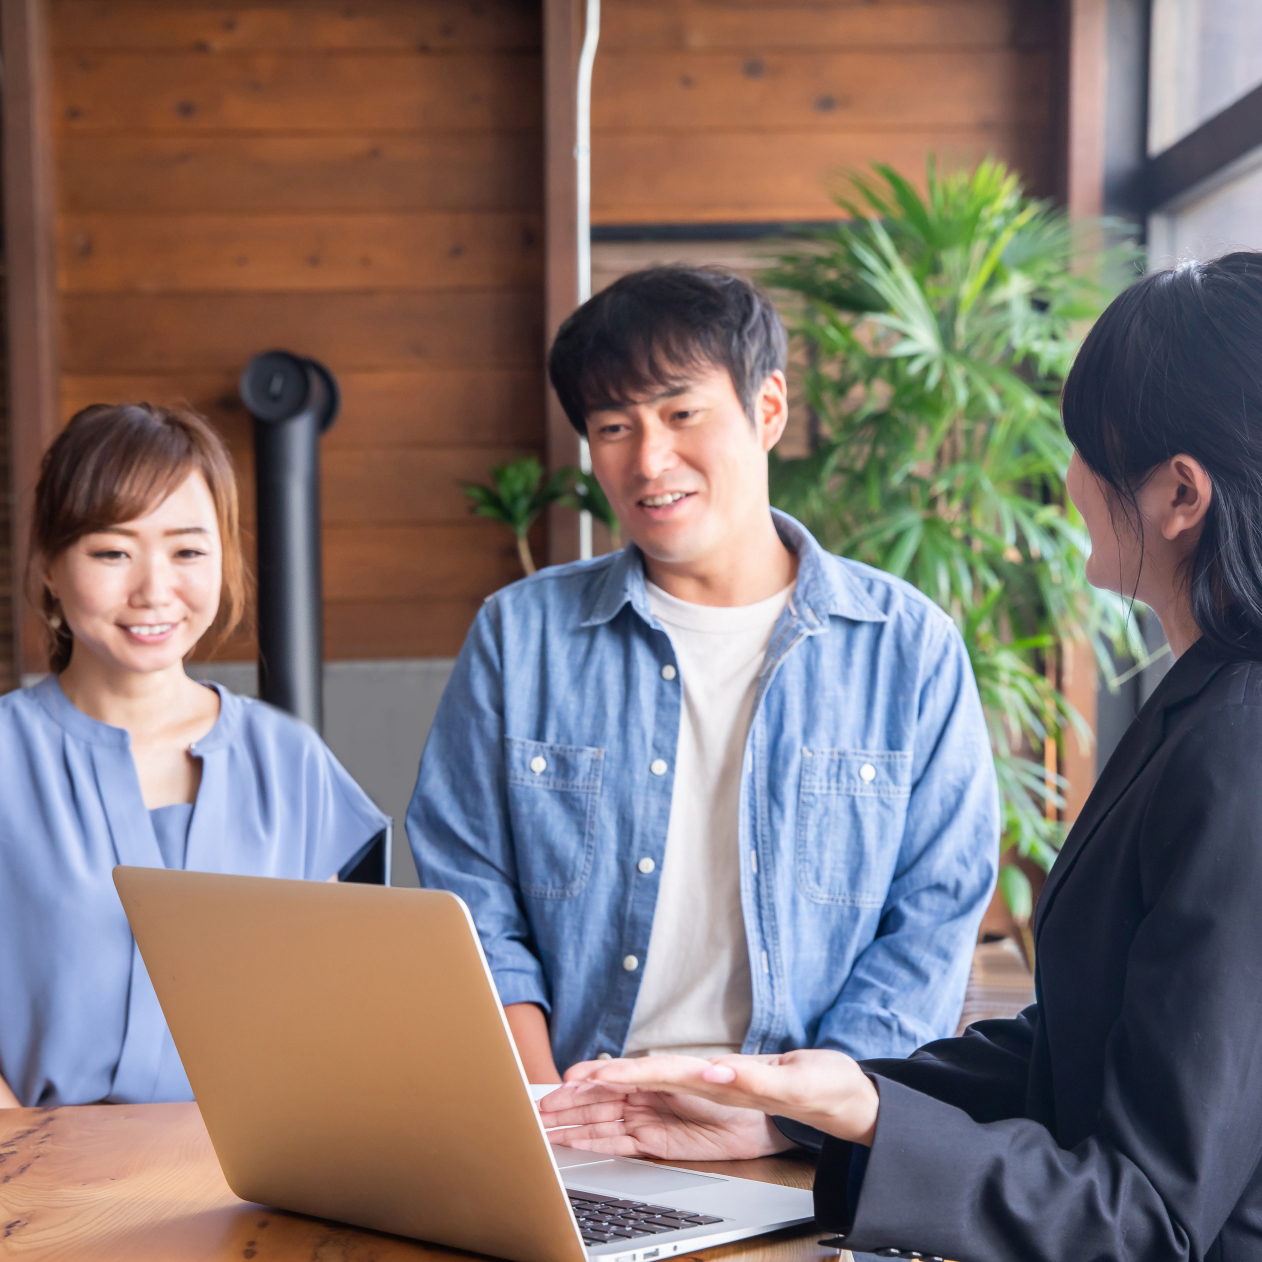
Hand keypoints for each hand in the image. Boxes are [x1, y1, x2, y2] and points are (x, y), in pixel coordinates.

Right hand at [543, 1050, 878, 1156]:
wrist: (816, 1103)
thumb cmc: (807, 1082)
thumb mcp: (792, 1082)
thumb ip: (753, 1081)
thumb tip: (716, 1072)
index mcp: (699, 1070)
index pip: (647, 1071)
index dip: (610, 1074)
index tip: (578, 1078)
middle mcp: (677, 1088)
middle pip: (617, 1093)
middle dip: (577, 1099)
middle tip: (539, 1105)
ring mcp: (669, 1111)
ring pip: (612, 1115)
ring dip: (577, 1119)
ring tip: (542, 1122)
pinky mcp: (668, 1135)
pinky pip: (625, 1137)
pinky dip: (596, 1138)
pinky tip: (572, 1140)